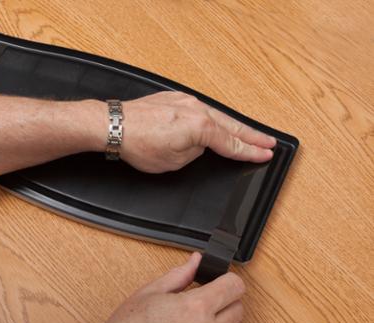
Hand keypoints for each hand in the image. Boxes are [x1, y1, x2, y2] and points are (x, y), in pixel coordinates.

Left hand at [120, 91, 275, 172]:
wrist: (115, 126)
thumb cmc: (139, 144)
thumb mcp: (173, 161)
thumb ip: (194, 151)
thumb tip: (201, 144)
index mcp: (200, 127)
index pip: (232, 143)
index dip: (250, 152)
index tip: (265, 155)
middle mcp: (196, 109)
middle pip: (231, 126)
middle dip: (252, 136)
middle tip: (269, 143)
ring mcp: (186, 101)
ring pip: (217, 115)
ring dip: (235, 125)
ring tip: (250, 134)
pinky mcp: (174, 98)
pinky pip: (201, 109)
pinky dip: (214, 117)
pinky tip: (218, 122)